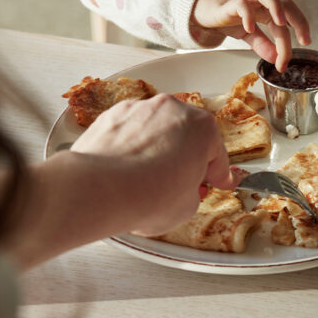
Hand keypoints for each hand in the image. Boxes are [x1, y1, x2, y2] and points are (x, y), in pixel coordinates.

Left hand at [70, 94, 233, 236]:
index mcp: (201, 127)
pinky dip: (130, 147)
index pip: (216, 153)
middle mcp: (172, 110)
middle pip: (185, 135)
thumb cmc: (147, 195)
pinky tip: (125, 171)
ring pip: (155, 130)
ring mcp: (140, 109)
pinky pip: (129, 131)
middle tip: (180, 184)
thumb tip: (181, 190)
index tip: (217, 181)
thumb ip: (192, 191)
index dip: (217, 173)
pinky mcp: (111, 115)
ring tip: (146, 180)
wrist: (99, 190)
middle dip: (185, 158)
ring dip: (156, 149)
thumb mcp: (187, 207)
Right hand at [190, 0, 310, 71]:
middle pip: (284, 3)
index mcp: (269, 11)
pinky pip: (241, 4)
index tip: (306, 43)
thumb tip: (276, 59)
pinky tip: (250, 28)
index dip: (301, 27)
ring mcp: (246, 0)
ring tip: (281, 24)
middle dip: (297, 19)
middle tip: (303, 40)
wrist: (209, 12)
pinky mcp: (231, 4)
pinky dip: (247, 15)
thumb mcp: (250, 36)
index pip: (290, 15)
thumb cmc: (232, 20)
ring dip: (275, 6)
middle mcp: (261, 3)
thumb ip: (263, 45)